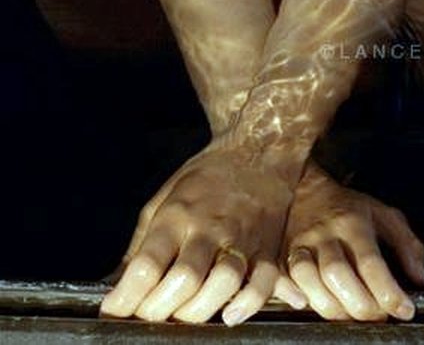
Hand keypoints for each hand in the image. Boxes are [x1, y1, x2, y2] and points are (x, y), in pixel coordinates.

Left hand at [99, 137, 296, 325]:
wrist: (257, 151)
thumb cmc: (205, 179)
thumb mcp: (163, 199)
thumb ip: (141, 245)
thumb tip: (115, 284)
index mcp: (177, 215)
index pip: (147, 264)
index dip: (126, 297)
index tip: (113, 311)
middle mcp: (208, 228)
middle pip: (184, 278)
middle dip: (159, 310)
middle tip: (148, 316)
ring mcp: (241, 239)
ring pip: (223, 282)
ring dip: (198, 310)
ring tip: (183, 315)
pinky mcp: (266, 249)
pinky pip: (263, 284)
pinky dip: (247, 304)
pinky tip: (229, 314)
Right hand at [273, 161, 423, 320]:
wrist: (305, 191)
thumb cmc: (348, 208)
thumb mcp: (385, 215)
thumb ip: (407, 244)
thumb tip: (419, 278)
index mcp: (353, 223)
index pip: (371, 262)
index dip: (389, 291)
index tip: (405, 309)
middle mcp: (325, 235)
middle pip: (338, 275)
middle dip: (362, 305)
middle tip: (379, 316)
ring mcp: (300, 246)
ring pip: (310, 282)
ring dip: (334, 308)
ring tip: (353, 316)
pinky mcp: (283, 258)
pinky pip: (287, 284)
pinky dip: (302, 301)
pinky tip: (320, 305)